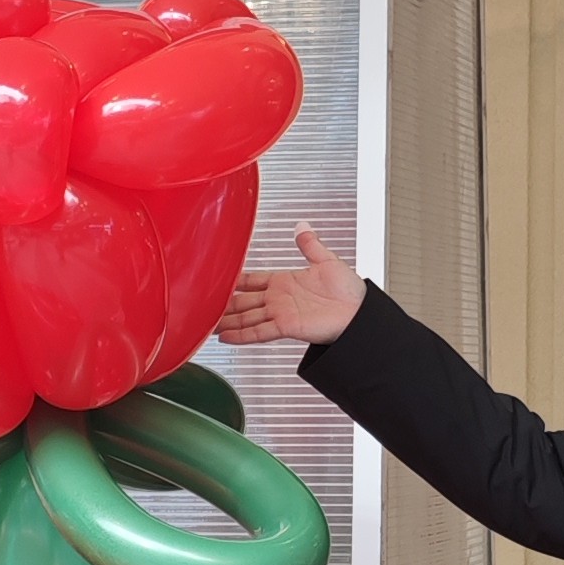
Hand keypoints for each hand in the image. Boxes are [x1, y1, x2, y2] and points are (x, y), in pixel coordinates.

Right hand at [217, 223, 366, 346]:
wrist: (360, 313)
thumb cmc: (348, 291)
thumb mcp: (327, 261)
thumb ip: (310, 245)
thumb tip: (302, 228)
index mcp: (285, 282)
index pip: (253, 281)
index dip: (236, 281)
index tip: (218, 281)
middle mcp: (279, 299)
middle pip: (244, 302)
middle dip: (224, 305)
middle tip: (203, 306)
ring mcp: (281, 314)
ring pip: (246, 318)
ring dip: (227, 321)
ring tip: (207, 325)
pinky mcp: (286, 327)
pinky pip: (259, 331)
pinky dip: (242, 335)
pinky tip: (225, 336)